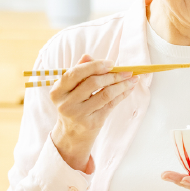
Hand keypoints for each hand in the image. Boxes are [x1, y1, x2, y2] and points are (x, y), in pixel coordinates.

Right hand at [50, 54, 138, 171]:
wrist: (72, 134)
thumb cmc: (73, 105)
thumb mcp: (70, 90)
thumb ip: (79, 72)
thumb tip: (88, 56)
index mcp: (57, 92)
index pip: (75, 73)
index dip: (94, 66)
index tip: (111, 63)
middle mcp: (66, 104)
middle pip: (92, 83)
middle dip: (112, 75)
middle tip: (127, 71)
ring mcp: (79, 115)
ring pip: (105, 94)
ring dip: (122, 84)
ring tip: (132, 79)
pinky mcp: (92, 123)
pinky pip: (111, 105)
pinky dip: (122, 95)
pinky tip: (129, 88)